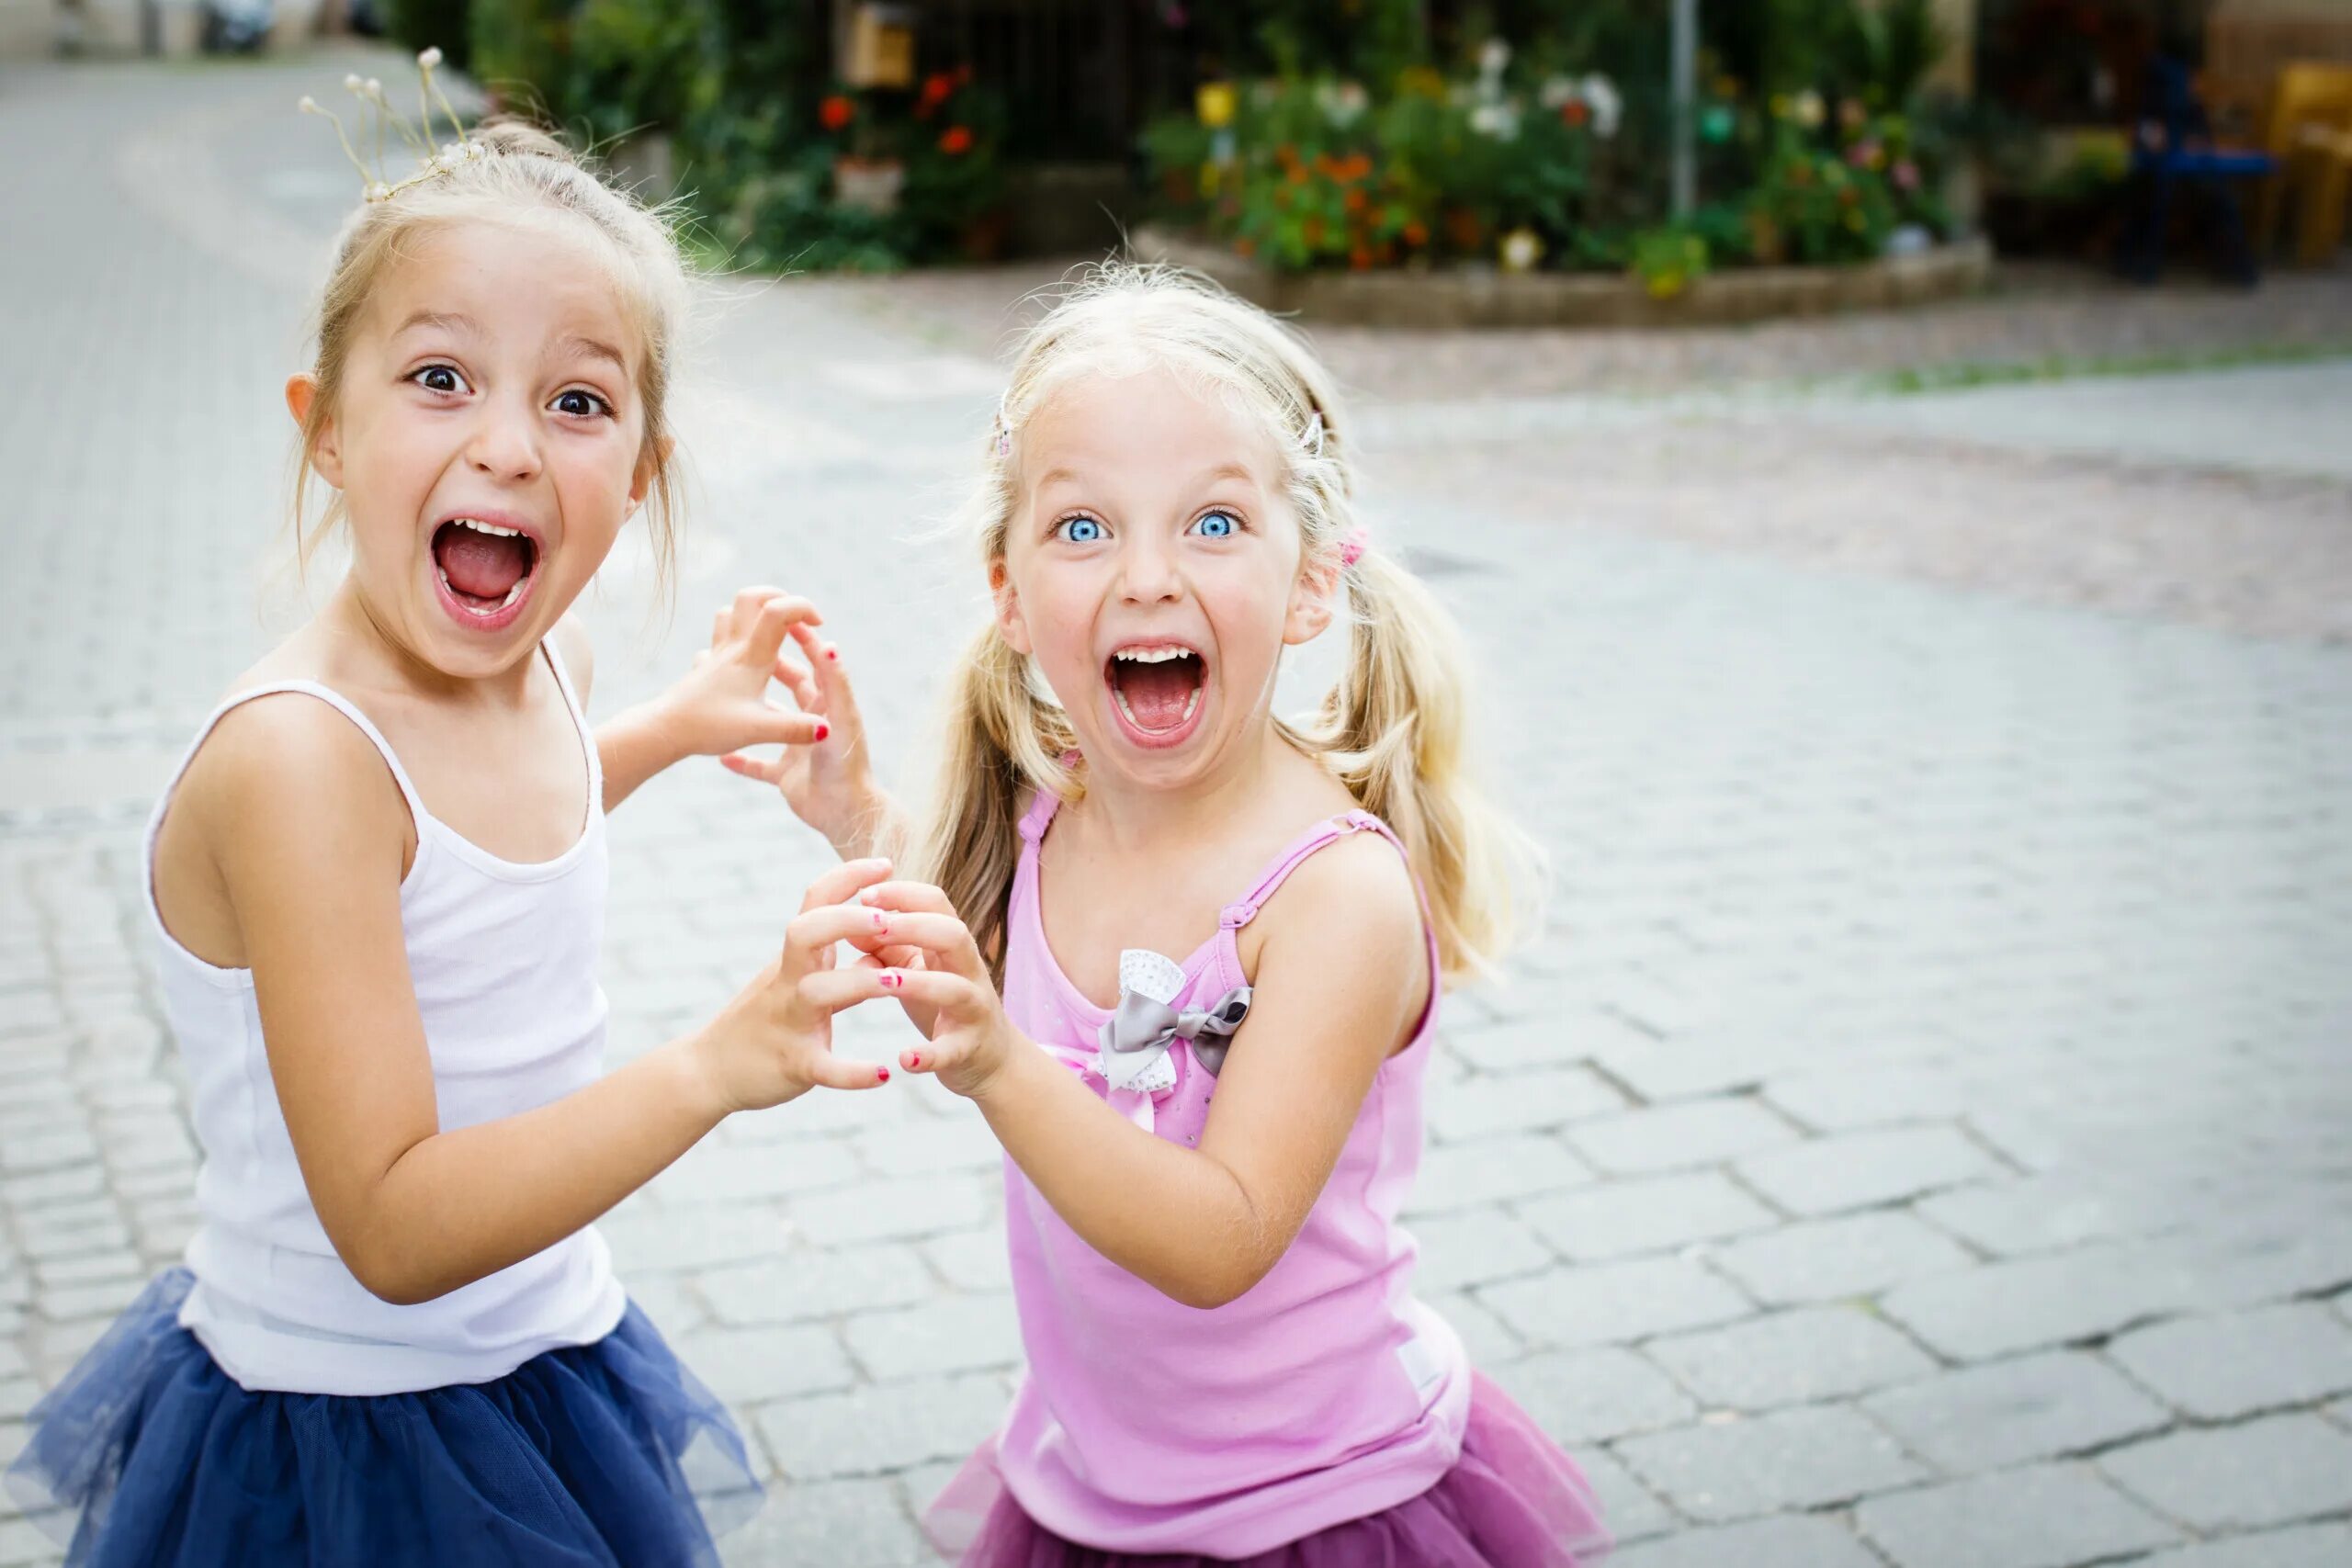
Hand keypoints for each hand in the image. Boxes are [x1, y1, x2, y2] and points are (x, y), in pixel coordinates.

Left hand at [655, 587, 827, 760]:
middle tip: (798, 619)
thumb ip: (795, 729)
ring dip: (756, 614)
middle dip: (779, 597)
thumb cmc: (708, 727)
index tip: (819, 624)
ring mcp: (716, 655)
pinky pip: (719, 639)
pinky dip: (735, 639)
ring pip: (730, 613)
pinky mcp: (705, 668)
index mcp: (751, 657)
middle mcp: (733, 649)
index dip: (803, 607)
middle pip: (750, 597)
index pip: (777, 611)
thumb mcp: (758, 731)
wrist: (664, 731)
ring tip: (773, 634)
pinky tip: (742, 662)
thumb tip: (827, 729)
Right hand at [688, 858, 898, 1113]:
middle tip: (889, 920)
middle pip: (807, 931)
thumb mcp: (795, 980)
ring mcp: (789, 1022)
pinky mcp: (793, 1064)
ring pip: (819, 992)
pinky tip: (884, 1075)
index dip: (849, 877)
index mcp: (794, 958)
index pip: (816, 902)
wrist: (707, 1072)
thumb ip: (830, 958)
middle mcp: (788, 981)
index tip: (887, 863)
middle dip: (848, 918)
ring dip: (860, 982)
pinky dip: (854, 1072)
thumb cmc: (759, 1020)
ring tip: (899, 983)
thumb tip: (875, 938)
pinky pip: (825, 1067)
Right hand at [717, 606, 883, 857]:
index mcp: (830, 708)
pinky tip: (717, 753)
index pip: (815, 666)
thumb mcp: (838, 718)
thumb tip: (829, 642)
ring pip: (770, 724)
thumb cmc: (846, 765)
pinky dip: (740, 760)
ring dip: (751, 710)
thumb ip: (834, 682)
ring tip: (724, 691)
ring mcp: (799, 751)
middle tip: (746, 648)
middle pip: (792, 688)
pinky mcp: (786, 776)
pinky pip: (758, 766)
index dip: (801, 642)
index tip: (783, 618)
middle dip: (770, 668)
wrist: (845, 813)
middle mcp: (814, 725)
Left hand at [849, 882, 1021, 1099]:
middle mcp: (969, 971)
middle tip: (875, 929)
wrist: (988, 1058)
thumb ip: (885, 948)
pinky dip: (929, 1055)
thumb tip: (850, 925)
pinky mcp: (969, 1049)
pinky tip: (903, 1060)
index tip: (864, 895)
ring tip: (886, 982)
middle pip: (953, 934)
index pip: (936, 903)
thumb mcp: (914, 970)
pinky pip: (952, 1051)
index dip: (903, 893)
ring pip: (956, 989)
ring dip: (920, 983)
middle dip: (914, 927)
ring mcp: (973, 1009)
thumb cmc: (941, 1004)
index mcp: (951, 946)